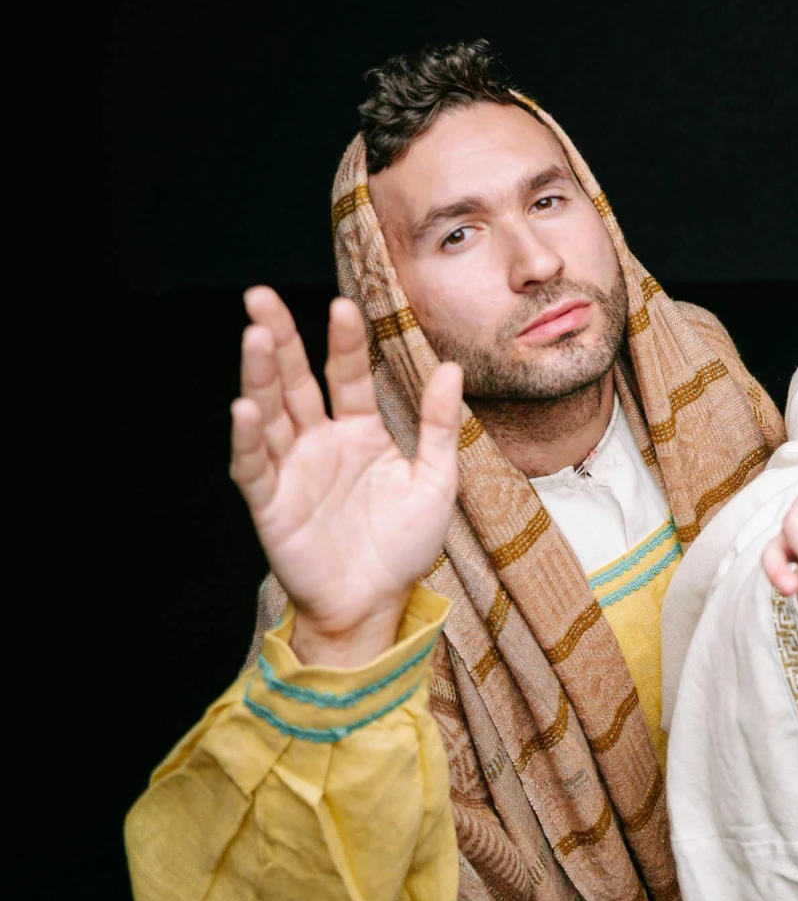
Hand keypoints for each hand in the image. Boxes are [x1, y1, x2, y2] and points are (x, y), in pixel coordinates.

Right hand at [229, 288, 462, 668]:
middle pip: (295, 381)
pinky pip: (254, 465)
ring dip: (260, 375)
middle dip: (279, 338)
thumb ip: (437, 424)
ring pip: (270, 412)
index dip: (344, 343)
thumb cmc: (403, 545)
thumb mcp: (435, 480)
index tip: (343, 305)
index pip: (349, 376)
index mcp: (360, 431)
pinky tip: (244, 407)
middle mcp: (320, 442)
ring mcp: (292, 469)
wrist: (377, 604)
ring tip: (254, 336)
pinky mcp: (271, 503)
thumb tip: (452, 367)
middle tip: (260, 296)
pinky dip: (247, 437)